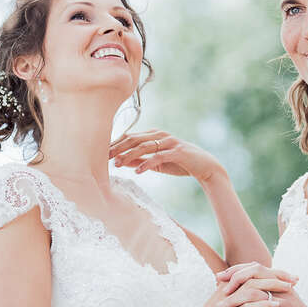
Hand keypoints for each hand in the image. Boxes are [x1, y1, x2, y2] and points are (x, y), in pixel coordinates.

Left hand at [109, 129, 223, 183]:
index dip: (116, 144)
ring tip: (118, 164)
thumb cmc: (180, 163)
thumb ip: (141, 160)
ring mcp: (169, 142)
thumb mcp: (157, 163)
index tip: (102, 154)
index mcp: (154, 135)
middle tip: (105, 157)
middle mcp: (160, 135)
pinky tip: (138, 171)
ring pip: (144, 146)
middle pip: (134, 139)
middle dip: (118, 148)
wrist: (205, 166)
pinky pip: (159, 157)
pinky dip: (147, 163)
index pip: (130, 137)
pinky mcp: (177, 152)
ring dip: (129, 155)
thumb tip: (122, 162)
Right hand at [181, 280, 282, 306]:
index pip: (253, 274)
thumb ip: (238, 301)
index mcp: (228, 287)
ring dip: (272, 288)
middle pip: (254, 276)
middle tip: (295, 280)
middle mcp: (227, 291)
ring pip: (252, 290)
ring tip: (289, 290)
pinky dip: (263, 306)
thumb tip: (256, 299)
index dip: (273, 273)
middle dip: (276, 277)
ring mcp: (227, 304)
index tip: (291, 276)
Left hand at [217, 263, 307, 306]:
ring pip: (251, 296)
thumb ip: (269, 301)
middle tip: (217, 285)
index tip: (222, 276)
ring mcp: (281, 303)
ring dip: (232, 301)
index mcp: (282, 284)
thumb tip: (250, 301)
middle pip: (253, 274)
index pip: (257, 268)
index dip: (238, 269)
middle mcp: (282, 289)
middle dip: (233, 278)